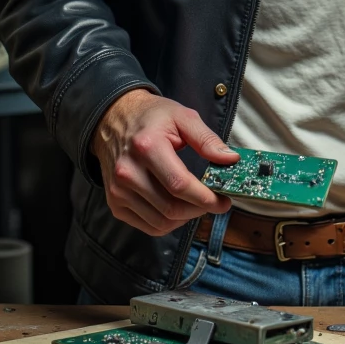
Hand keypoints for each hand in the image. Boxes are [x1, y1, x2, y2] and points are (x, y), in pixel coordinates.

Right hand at [92, 89, 239, 237]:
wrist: (114, 119)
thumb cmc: (151, 117)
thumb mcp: (183, 117)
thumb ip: (207, 140)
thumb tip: (231, 160)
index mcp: (146, 147)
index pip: (179, 185)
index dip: (205, 198)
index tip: (223, 201)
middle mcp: (128, 172)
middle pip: (171, 208)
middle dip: (199, 210)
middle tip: (214, 203)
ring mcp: (118, 190)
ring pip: (161, 222)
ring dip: (186, 218)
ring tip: (197, 204)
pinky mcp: (115, 202)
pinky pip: (148, 226)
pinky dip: (169, 223)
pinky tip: (178, 208)